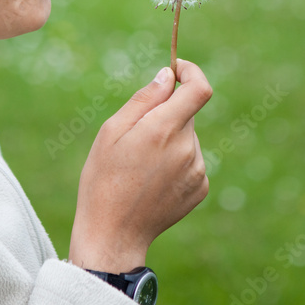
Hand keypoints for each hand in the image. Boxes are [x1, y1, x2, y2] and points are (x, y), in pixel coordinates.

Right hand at [69, 59, 211, 272]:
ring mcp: (197, 170)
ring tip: (141, 166)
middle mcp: (186, 148)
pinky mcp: (200, 188)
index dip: (192, 73)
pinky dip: (176, 162)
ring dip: (170, 140)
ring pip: (187, 138)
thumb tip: (168, 76)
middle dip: (166, 114)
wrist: (113, 234)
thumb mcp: (112, 132)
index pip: (199, 88)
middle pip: (186, 114)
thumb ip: (144, 100)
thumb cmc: (103, 179)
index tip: (177, 70)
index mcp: (163, 129)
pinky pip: (191, 161)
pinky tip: (152, 181)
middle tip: (136, 137)